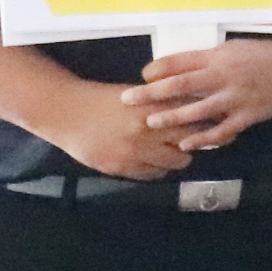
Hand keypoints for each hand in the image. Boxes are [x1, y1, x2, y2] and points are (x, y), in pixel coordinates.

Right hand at [56, 81, 196, 181]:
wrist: (67, 113)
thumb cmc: (103, 99)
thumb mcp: (137, 95)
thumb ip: (163, 103)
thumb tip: (194, 107)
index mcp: (153, 109)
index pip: (193, 122)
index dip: (202, 125)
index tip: (205, 126)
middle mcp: (147, 132)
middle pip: (189, 146)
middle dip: (191, 144)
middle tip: (186, 141)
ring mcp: (134, 153)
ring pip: (174, 164)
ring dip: (175, 158)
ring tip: (167, 151)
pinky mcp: (121, 168)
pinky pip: (152, 175)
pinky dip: (156, 169)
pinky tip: (150, 160)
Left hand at [129, 36, 271, 151]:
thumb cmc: (268, 53)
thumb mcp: (237, 48)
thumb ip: (211, 59)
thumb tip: (182, 69)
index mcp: (219, 56)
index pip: (181, 61)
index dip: (158, 69)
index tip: (142, 76)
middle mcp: (224, 75)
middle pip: (180, 85)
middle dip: (151, 93)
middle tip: (128, 99)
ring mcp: (236, 97)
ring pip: (197, 109)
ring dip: (172, 117)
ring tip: (150, 123)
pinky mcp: (250, 114)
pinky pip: (222, 129)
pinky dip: (203, 138)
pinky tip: (187, 144)